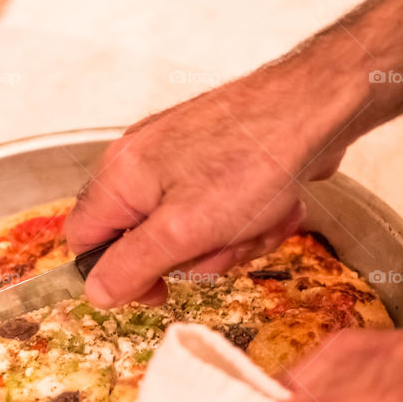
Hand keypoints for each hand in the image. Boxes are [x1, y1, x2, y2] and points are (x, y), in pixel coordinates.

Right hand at [65, 71, 351, 307]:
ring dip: (232, 239)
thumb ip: (131, 265)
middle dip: (195, 255)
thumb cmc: (253, 161)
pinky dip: (249, 218)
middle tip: (225, 243)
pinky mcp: (216, 159)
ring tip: (260, 219)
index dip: (116, 275)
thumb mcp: (183, 232)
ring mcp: (181, 159)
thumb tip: (96, 293)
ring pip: (191, 231)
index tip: (158, 289)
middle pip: (146, 241)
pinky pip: (220, 211)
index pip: (85, 241)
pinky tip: (275, 205)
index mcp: (120, 176)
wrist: (316, 109)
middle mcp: (142, 162)